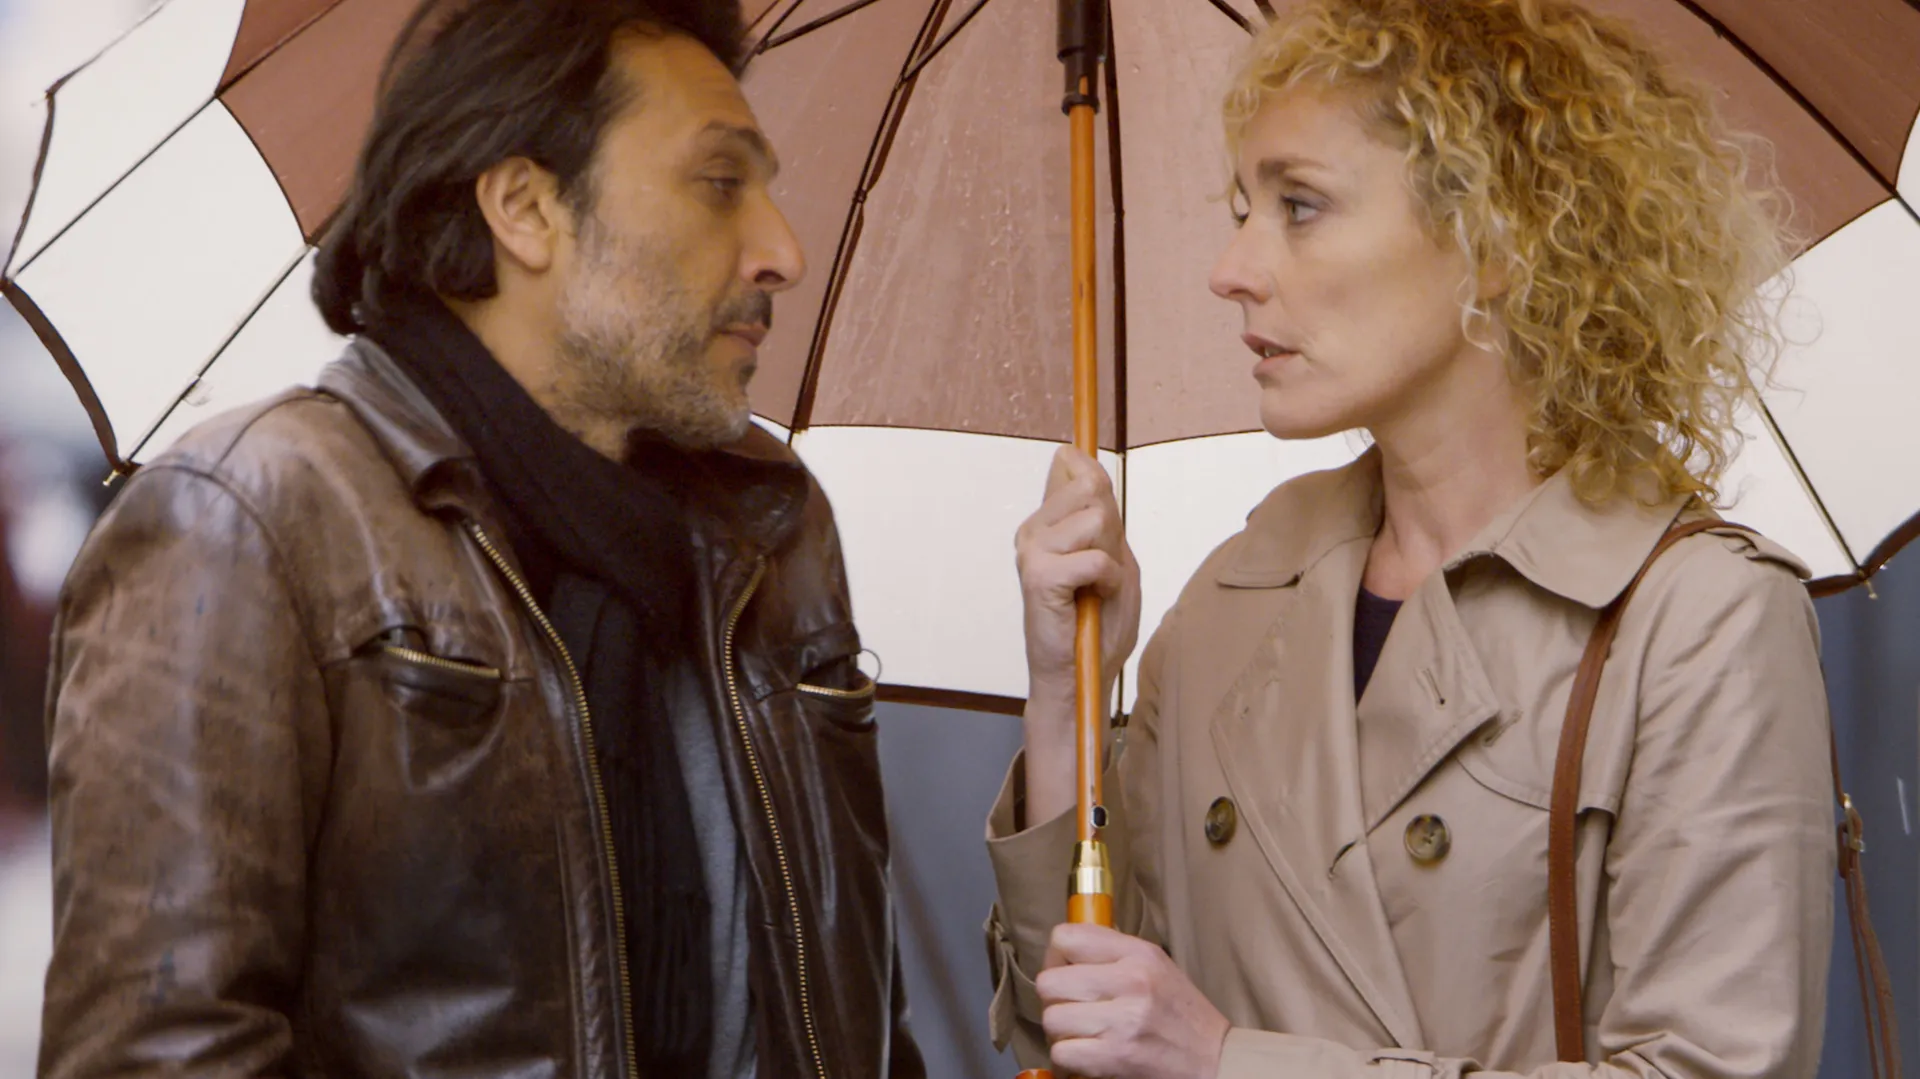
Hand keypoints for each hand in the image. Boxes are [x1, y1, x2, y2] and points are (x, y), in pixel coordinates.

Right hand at [1013, 446, 1141, 708]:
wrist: (1080, 674)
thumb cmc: (1096, 623)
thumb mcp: (1113, 558)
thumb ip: (1103, 515)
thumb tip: (1078, 464)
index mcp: (1047, 523)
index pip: (1073, 469)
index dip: (1089, 471)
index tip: (1084, 476)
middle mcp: (1033, 530)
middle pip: (1093, 490)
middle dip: (1113, 531)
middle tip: (1101, 569)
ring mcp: (1032, 551)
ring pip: (1097, 520)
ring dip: (1111, 559)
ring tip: (1096, 587)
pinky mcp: (1039, 576)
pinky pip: (1096, 558)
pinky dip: (1109, 580)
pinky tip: (1094, 598)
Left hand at [1036, 923, 1230, 1078]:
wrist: (1215, 1059)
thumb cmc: (1182, 1014)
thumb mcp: (1156, 965)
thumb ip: (1113, 951)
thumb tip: (1064, 947)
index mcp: (1139, 954)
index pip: (1066, 938)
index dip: (1057, 958)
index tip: (1067, 972)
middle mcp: (1131, 981)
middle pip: (1049, 982)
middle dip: (1055, 999)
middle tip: (1072, 1008)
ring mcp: (1123, 1020)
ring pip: (1051, 1018)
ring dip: (1061, 1031)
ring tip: (1082, 1033)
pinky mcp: (1117, 1056)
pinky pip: (1062, 1052)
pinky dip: (1069, 1057)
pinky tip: (1088, 1053)